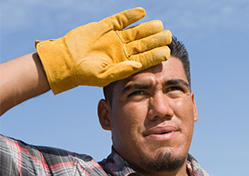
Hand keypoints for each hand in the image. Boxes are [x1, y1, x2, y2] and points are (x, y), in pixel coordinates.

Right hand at [35, 7, 171, 93]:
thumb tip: (139, 65)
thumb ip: (122, 70)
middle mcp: (122, 51)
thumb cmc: (83, 73)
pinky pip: (120, 20)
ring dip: (147, 28)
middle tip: (168, 35)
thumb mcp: (103, 75)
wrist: (65, 61)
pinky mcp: (105, 27)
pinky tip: (142, 12)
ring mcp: (114, 38)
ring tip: (159, 25)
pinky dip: (130, 15)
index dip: (155, 55)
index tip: (167, 52)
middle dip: (155, 40)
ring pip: (135, 31)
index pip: (144, 58)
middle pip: (142, 44)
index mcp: (123, 63)